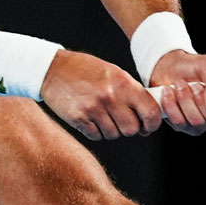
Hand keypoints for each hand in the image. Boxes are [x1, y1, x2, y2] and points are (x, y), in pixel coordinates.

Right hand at [40, 50, 162, 140]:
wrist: (52, 69)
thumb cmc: (85, 70)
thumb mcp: (113, 73)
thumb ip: (131, 92)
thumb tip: (147, 114)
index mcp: (123, 83)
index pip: (150, 111)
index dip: (152, 123)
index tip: (148, 126)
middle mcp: (110, 96)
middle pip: (132, 129)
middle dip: (129, 128)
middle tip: (122, 121)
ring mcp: (93, 108)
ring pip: (114, 134)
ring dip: (110, 130)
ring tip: (102, 116)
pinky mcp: (78, 118)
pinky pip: (96, 136)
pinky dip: (95, 131)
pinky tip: (90, 119)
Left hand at [147, 50, 205, 134]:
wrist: (169, 68)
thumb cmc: (193, 67)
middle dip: (203, 100)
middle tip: (195, 84)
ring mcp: (202, 123)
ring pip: (197, 121)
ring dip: (185, 99)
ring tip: (180, 84)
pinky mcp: (184, 126)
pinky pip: (179, 122)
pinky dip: (172, 104)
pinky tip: (170, 92)